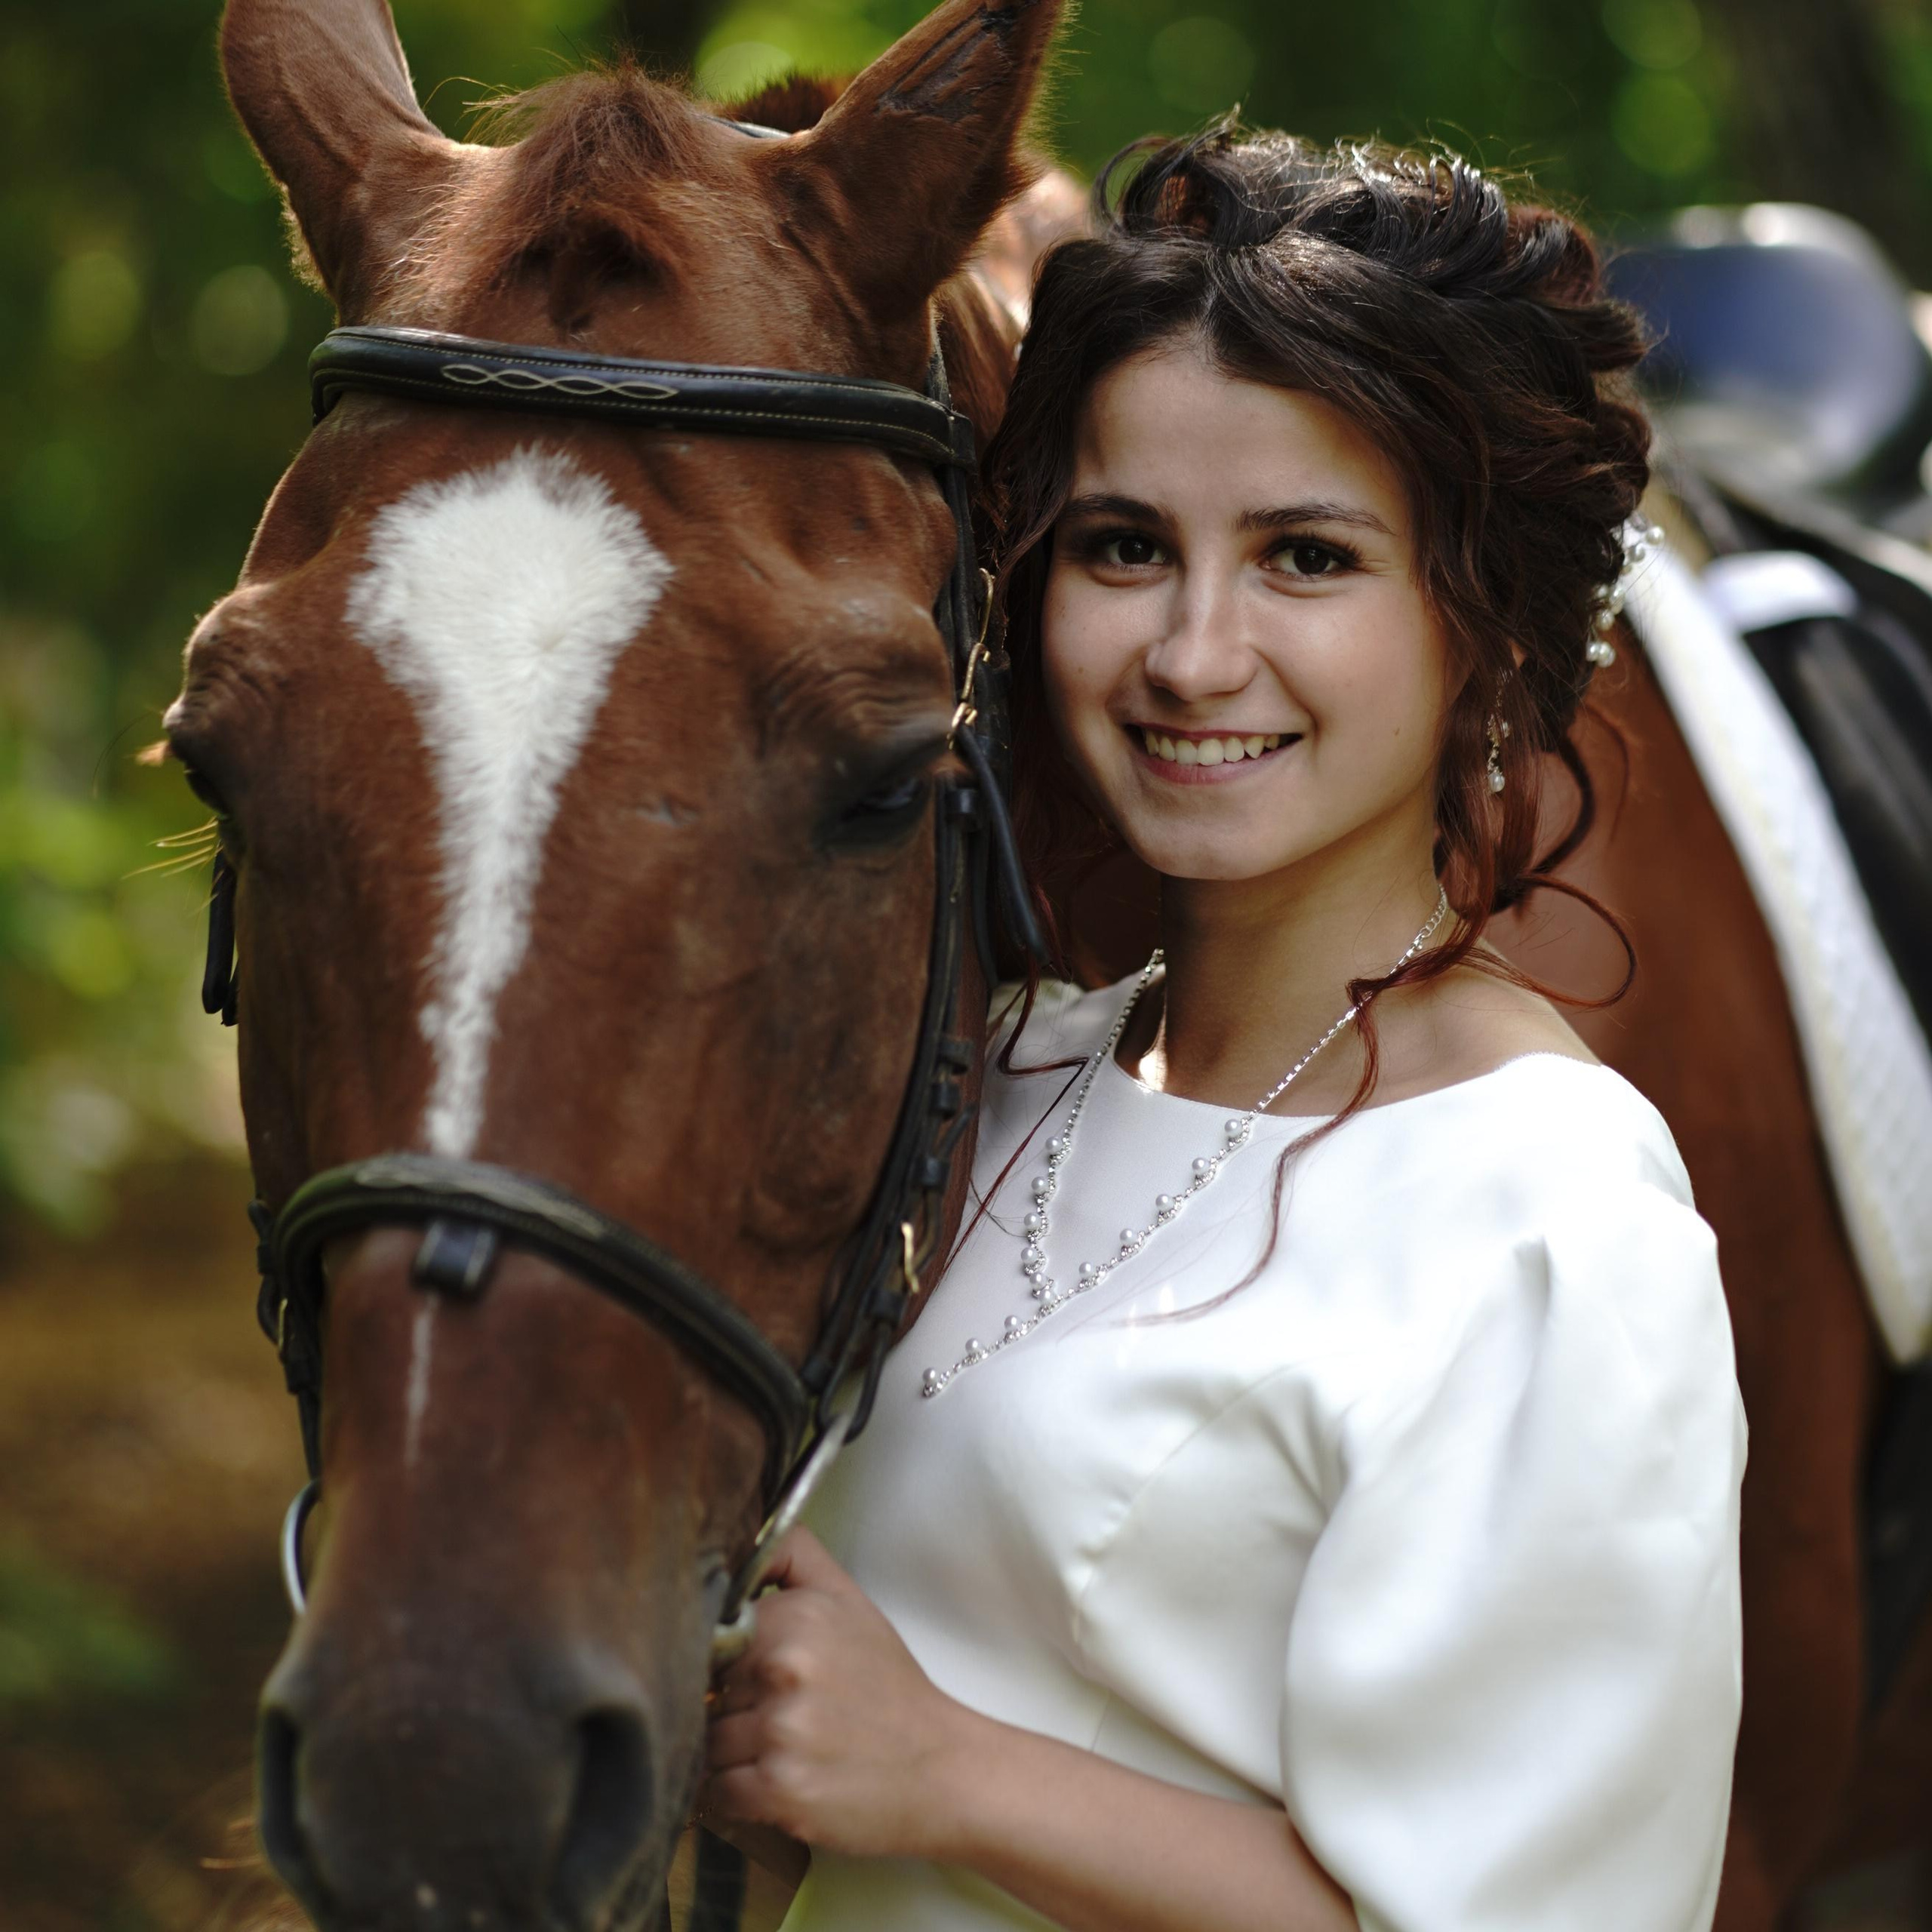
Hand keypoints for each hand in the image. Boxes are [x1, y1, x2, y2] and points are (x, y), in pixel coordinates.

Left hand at [699, 1527, 975, 1860]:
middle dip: (736, 1706)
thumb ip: (791, 1558)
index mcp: (796, 1617)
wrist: (941, 1767)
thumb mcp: (849, 1601)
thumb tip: (740, 1541)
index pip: (712, 1637)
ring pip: (709, 1742)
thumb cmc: (889, 1689)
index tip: (761, 1675)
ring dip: (738, 1754)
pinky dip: (741, 1793)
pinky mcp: (779, 1790)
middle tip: (788, 1714)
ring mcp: (781, 1731)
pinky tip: (783, 1780)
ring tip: (789, 1749)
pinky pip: (719, 1790)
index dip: (731, 1660)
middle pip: (708, 1691)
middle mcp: (785, 1669)